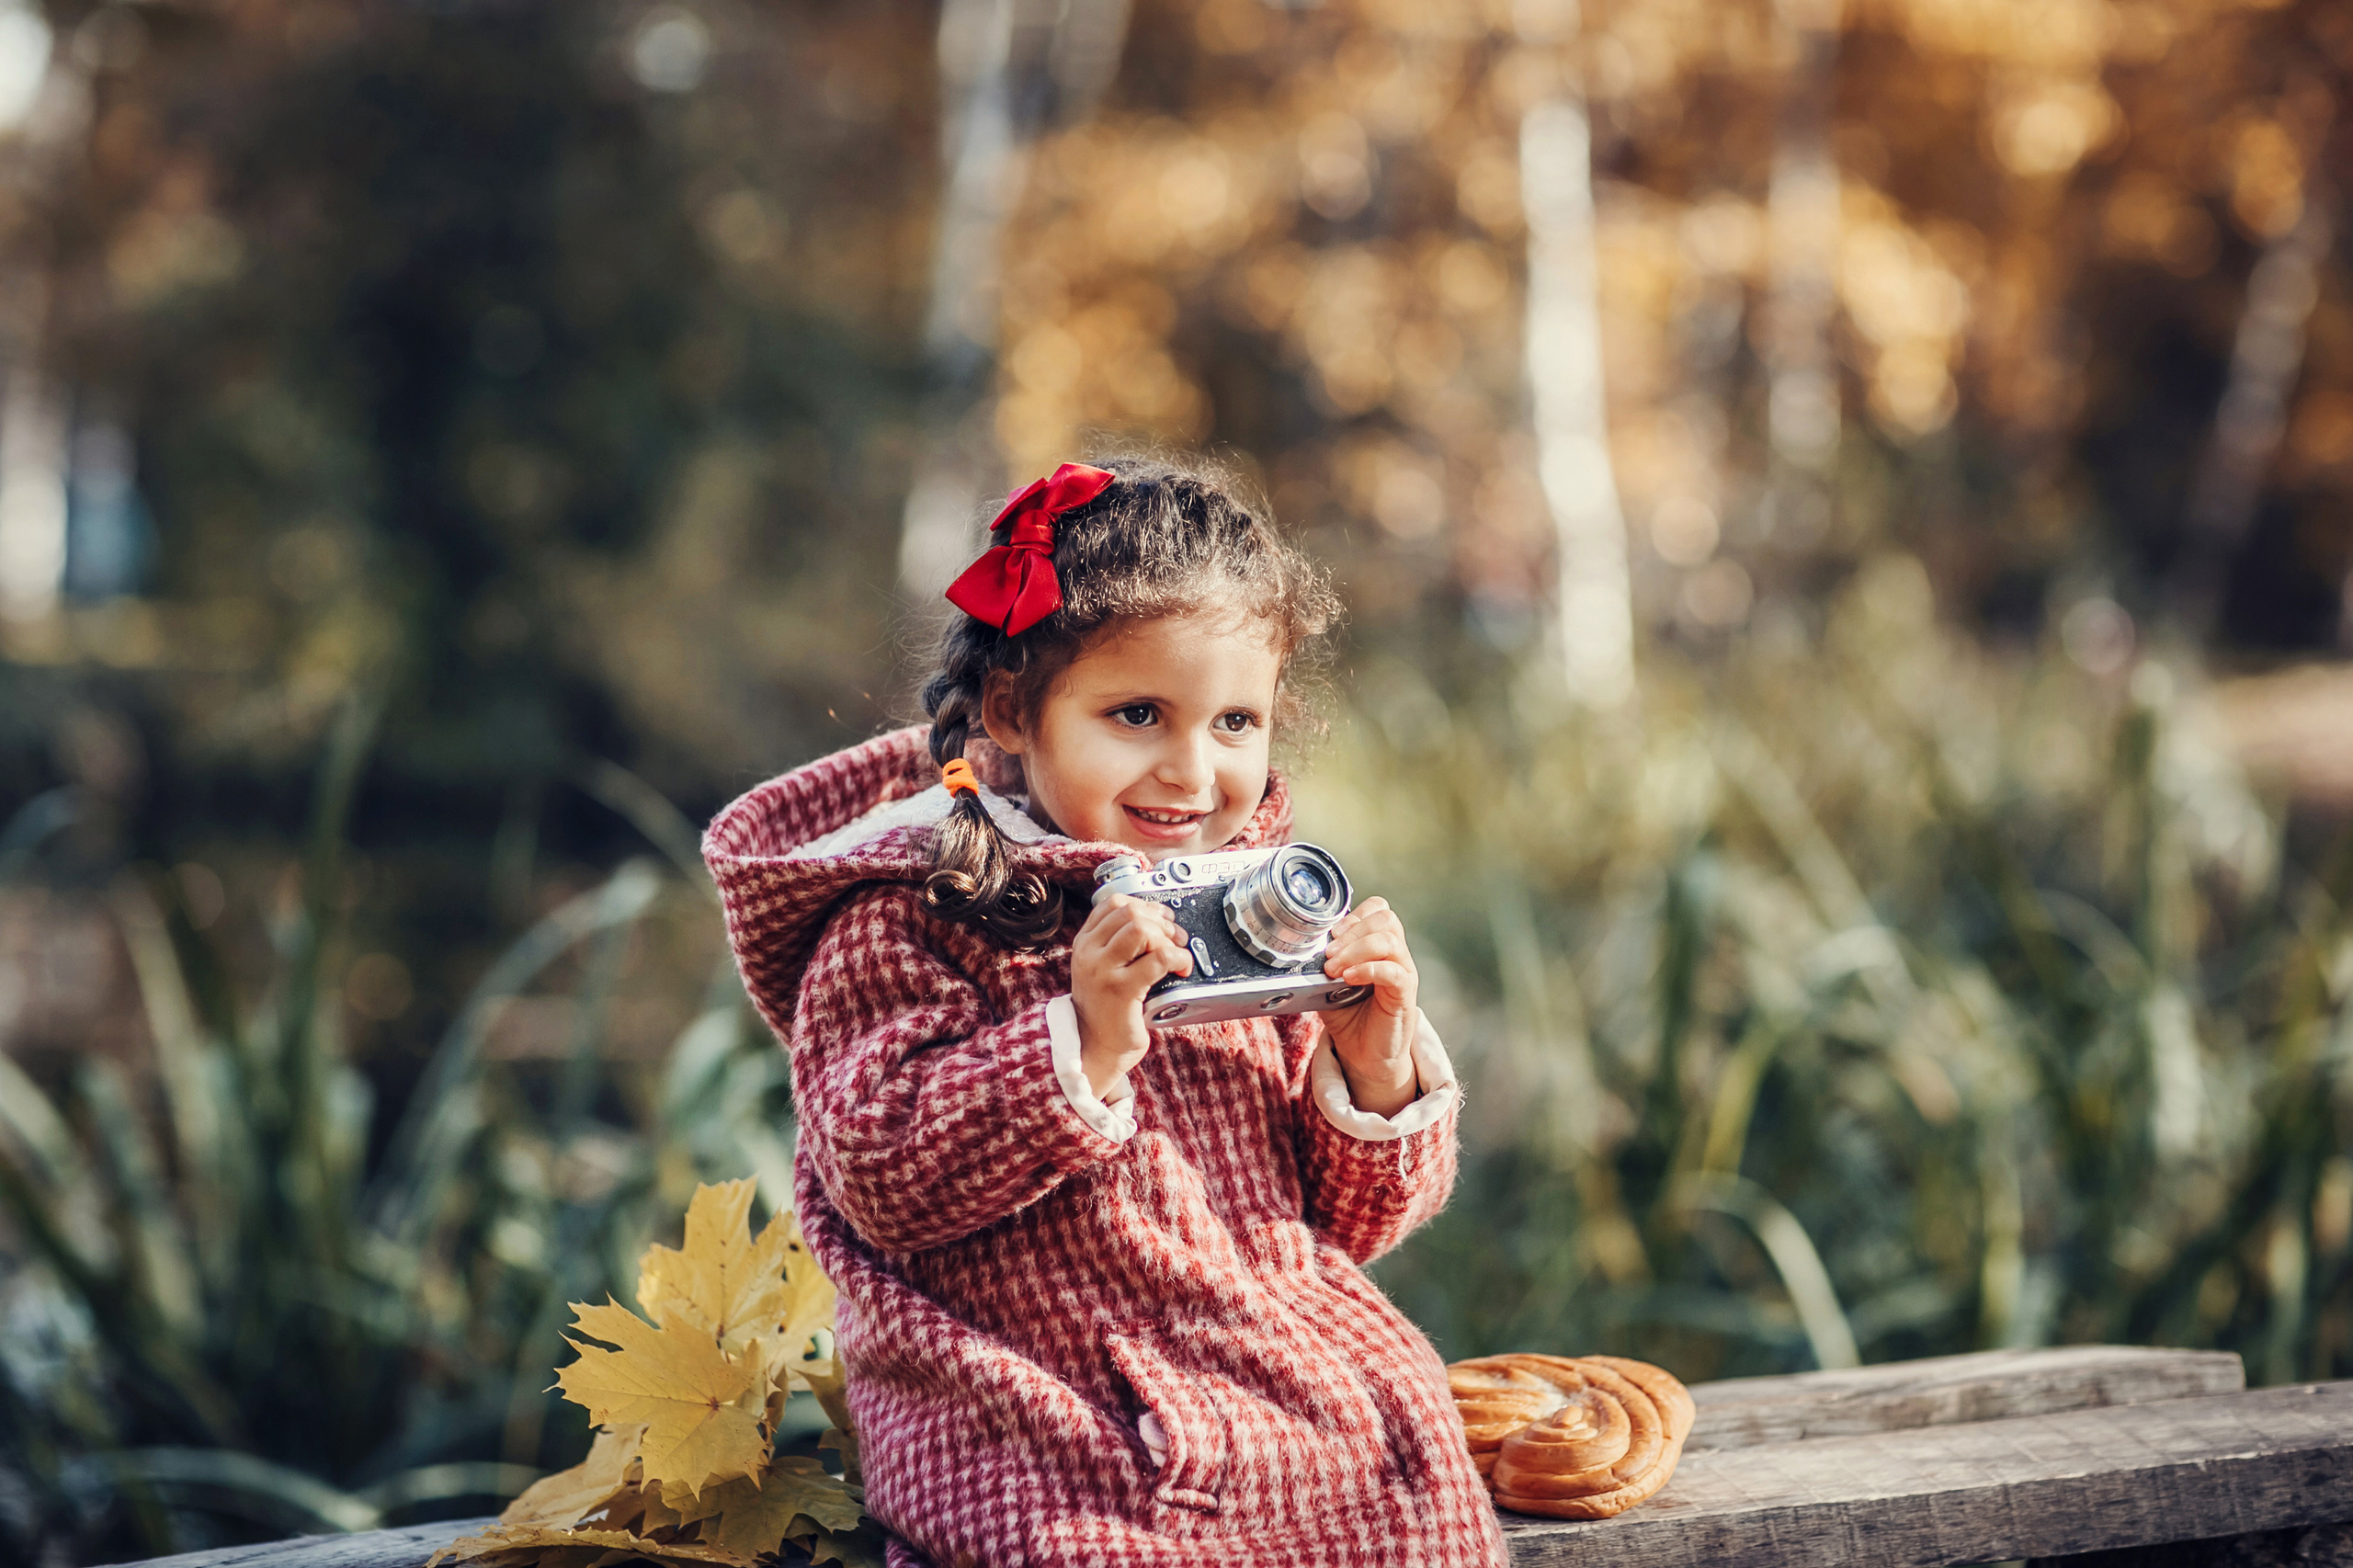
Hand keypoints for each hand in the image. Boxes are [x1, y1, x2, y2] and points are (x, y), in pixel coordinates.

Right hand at [1070, 894, 1191, 1096]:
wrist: (1094, 1048)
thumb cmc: (1106, 1009)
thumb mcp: (1102, 968)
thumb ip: (1118, 943)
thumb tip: (1158, 919)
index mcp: (1085, 943)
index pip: (1113, 903)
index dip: (1144, 905)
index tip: (1161, 920)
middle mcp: (1089, 953)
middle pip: (1129, 912)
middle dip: (1160, 921)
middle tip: (1174, 939)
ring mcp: (1103, 971)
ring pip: (1141, 930)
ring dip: (1167, 938)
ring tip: (1176, 955)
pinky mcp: (1121, 991)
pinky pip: (1158, 959)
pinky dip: (1178, 958)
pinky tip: (1182, 969)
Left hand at [1320, 897, 1419, 1117]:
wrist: (1365, 1057)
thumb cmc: (1349, 1018)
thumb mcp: (1327, 986)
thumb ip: (1321, 965)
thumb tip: (1302, 950)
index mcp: (1379, 947)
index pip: (1378, 910)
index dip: (1354, 915)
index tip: (1330, 933)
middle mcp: (1395, 956)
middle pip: (1386, 919)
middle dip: (1352, 930)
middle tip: (1328, 954)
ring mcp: (1403, 974)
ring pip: (1389, 940)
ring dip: (1355, 950)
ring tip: (1334, 968)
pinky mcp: (1405, 996)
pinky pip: (1394, 972)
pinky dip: (1367, 969)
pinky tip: (1348, 979)